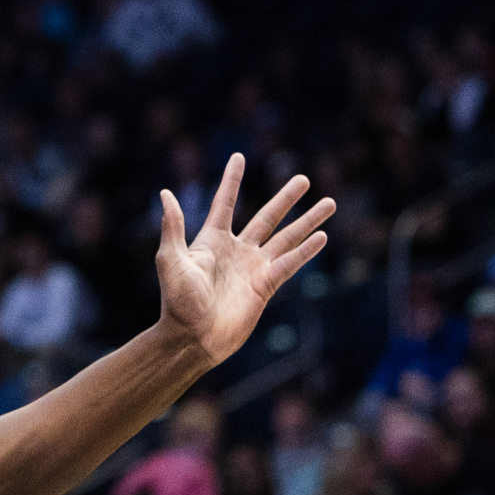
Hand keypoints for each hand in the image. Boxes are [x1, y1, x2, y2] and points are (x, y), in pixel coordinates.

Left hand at [151, 153, 335, 371]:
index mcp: (211, 240)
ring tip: (329, 203)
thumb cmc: (177, 301)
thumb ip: (173, 227)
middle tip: (304, 179)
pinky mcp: (266, 286)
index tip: (239, 156)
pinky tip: (322, 236)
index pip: (225, 203)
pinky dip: (307, 250)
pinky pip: (290, 263)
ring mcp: (253, 267)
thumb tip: (165, 193)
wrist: (193, 337)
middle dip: (286, 198)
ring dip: (307, 221)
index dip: (232, 180)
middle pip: (267, 217)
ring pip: (286, 238)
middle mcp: (236, 250)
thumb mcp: (171, 260)